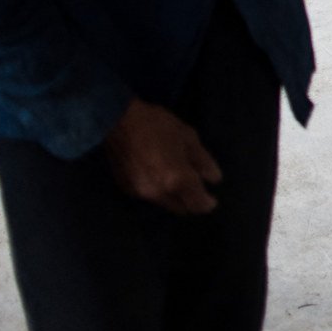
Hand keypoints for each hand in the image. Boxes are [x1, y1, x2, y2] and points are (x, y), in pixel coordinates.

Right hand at [104, 98, 221, 214]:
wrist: (117, 122)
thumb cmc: (158, 125)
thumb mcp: (187, 137)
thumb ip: (203, 161)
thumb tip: (214, 179)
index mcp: (177, 179)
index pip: (196, 204)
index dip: (206, 204)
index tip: (211, 199)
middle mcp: (159, 193)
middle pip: (181, 208)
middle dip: (190, 202)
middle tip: (196, 189)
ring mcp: (141, 193)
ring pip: (165, 204)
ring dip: (174, 197)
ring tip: (177, 180)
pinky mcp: (127, 189)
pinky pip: (149, 197)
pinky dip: (158, 191)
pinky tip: (158, 175)